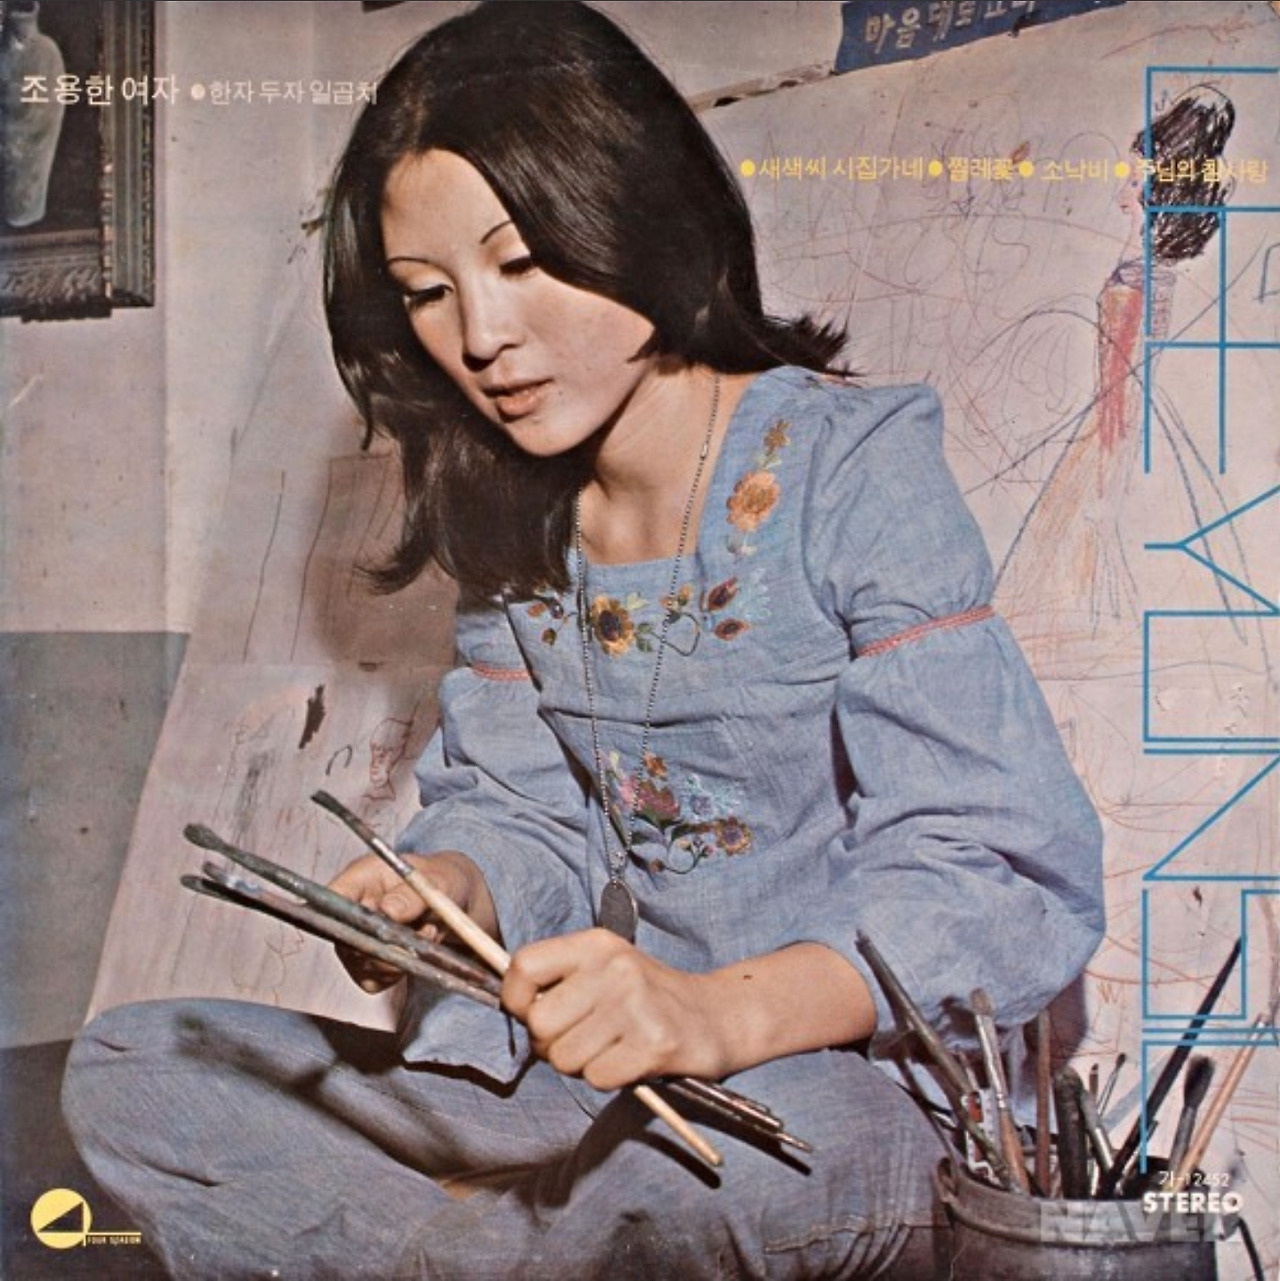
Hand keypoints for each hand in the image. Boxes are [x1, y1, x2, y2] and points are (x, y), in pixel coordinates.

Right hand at [326, 850, 493, 993]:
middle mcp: (352, 908)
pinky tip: (416, 954)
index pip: (331, 896)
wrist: (457, 899)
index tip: (372, 928)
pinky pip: (372, 981)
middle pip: (343, 937)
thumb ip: (413, 895)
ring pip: (359, 963)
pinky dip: (397, 974)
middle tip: (420, 934)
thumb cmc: (445, 880)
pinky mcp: (368, 963)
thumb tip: (388, 909)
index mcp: (362, 877)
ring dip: (397, 958)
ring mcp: (356, 937)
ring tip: (426, 934)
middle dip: (383, 944)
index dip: (339, 915)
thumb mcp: (440, 880)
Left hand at [500, 929, 726, 1090]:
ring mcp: (636, 1004)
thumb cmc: (645, 997)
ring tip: (611, 1047)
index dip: (517, 999)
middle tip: (581, 1039)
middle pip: (540, 1023)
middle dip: (551, 1044)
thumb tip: (514, 1009)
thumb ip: (559, 981)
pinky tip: (630, 1061)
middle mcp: (615, 967)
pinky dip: (607, 1078)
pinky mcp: (654, 1043)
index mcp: (597, 944)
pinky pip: (596, 1077)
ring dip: (581, 1064)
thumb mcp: (604, 969)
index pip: (524, 965)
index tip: (534, 1013)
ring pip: (564, 1057)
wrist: (715, 1016)